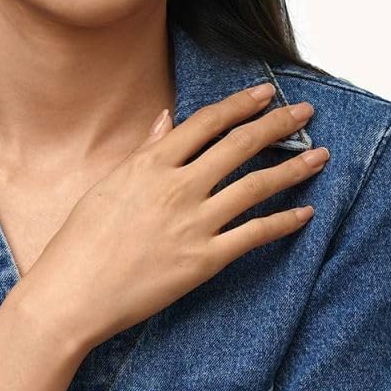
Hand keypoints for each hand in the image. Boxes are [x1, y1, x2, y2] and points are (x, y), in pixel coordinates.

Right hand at [18, 83, 328, 351]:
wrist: (72, 296)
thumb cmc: (79, 245)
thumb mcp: (106, 188)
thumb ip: (143, 154)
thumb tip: (165, 121)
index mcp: (150, 167)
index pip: (205, 124)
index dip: (240, 105)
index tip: (263, 95)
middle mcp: (177, 188)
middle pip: (239, 145)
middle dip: (277, 124)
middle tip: (303, 113)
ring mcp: (193, 225)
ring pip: (255, 186)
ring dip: (293, 168)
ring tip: (318, 156)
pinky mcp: (203, 261)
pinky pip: (254, 235)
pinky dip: (283, 222)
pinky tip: (304, 214)